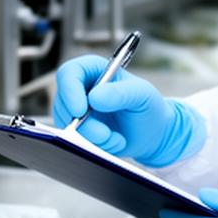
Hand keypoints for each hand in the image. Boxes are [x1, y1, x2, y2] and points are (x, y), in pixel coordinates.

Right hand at [53, 55, 203, 166]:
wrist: (153, 133)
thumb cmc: (148, 107)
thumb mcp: (142, 95)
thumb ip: (121, 93)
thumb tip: (94, 98)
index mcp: (93, 70)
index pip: (69, 73)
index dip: (69, 91)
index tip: (80, 110)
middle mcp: (81, 90)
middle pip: (64, 104)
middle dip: (85, 125)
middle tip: (107, 134)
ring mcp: (77, 112)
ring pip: (68, 127)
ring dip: (94, 138)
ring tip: (117, 138)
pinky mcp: (79, 132)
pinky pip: (76, 142)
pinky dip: (96, 147)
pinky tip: (113, 142)